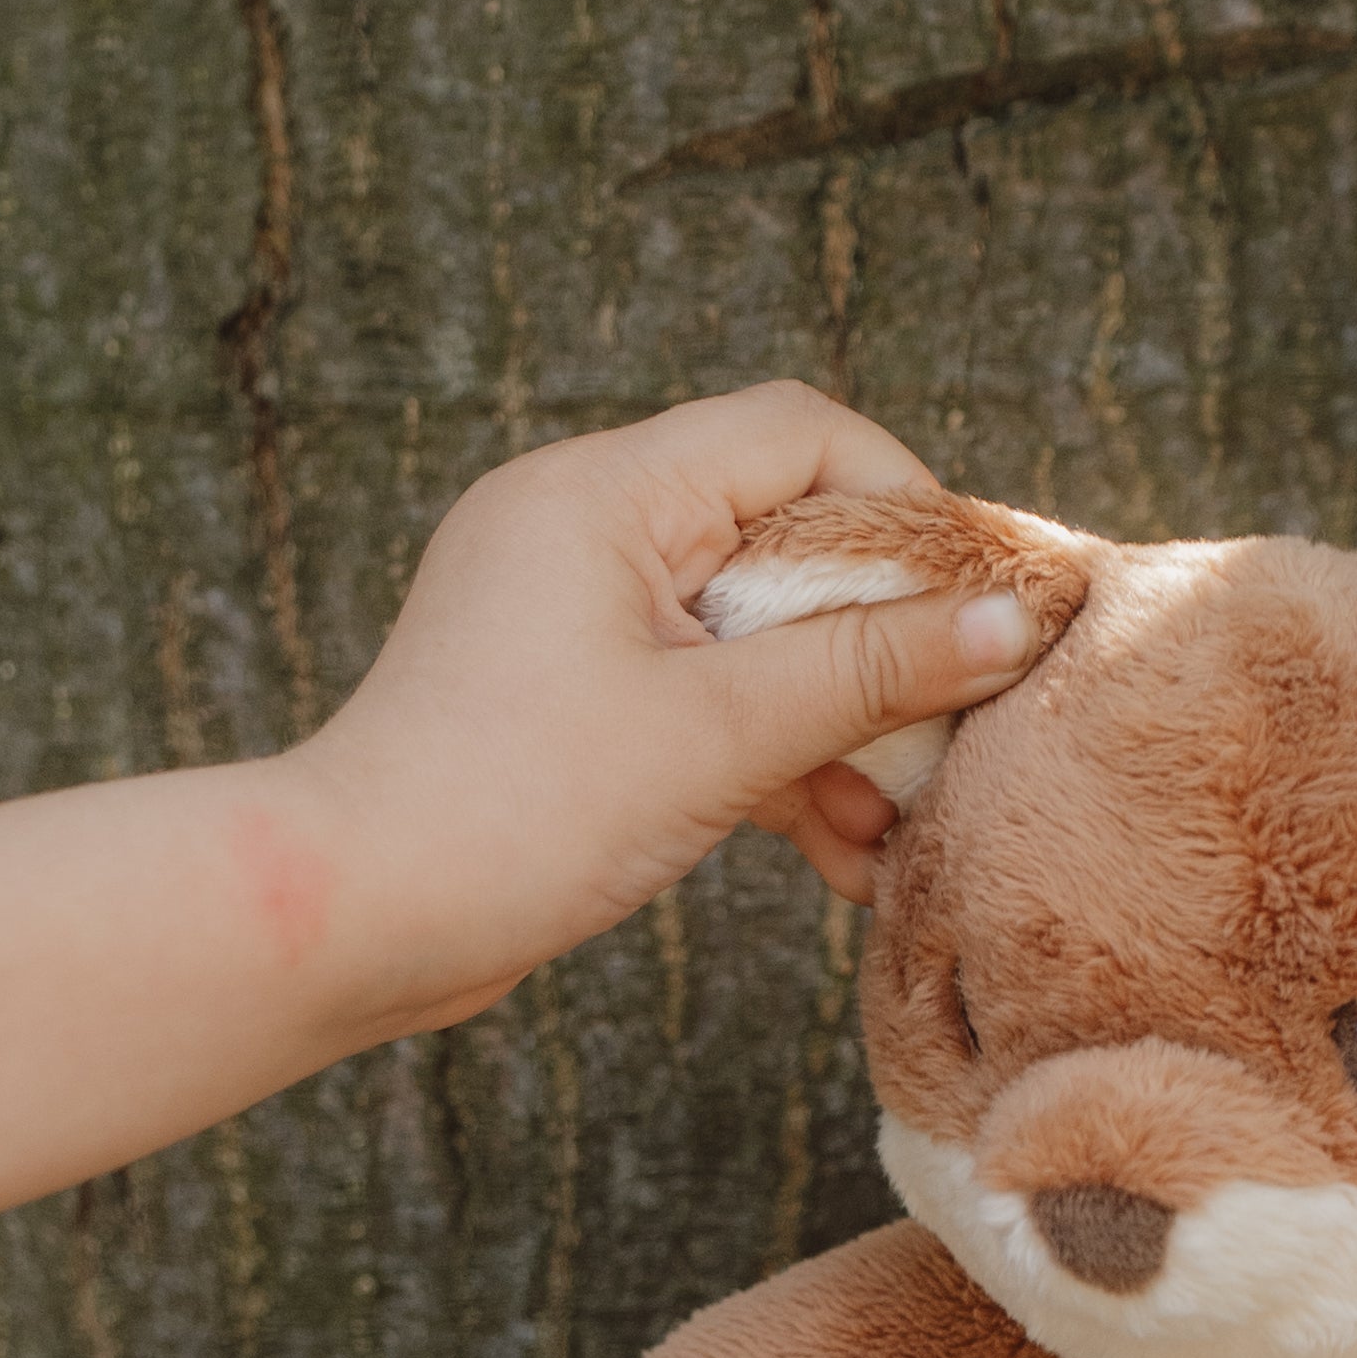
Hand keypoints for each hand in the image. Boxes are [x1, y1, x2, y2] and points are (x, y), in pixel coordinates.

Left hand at [280, 386, 1068, 1035]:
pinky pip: (699, 697)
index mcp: (603, 492)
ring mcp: (568, 614)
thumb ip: (872, 669)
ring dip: (833, 724)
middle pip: (783, 538)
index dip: (907, 506)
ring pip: (749, 634)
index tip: (976, 605)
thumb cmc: (511, 811)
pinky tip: (840, 855)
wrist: (346, 922)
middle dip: (879, 643)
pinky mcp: (564, 697)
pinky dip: (768, 762)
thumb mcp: (720, 737)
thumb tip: (1010, 619)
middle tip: (956, 727)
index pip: (799, 435)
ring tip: (900, 826)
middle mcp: (580, 527)